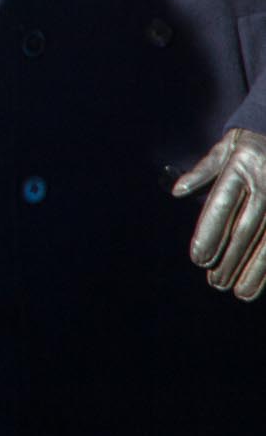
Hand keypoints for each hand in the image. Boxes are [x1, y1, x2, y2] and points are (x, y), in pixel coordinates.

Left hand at [172, 127, 265, 299]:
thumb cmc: (253, 144)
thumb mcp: (226, 148)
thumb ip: (203, 171)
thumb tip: (177, 191)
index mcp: (241, 167)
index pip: (221, 206)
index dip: (209, 235)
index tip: (198, 259)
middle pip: (244, 230)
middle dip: (229, 260)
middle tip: (214, 283)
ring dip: (254, 270)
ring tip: (239, 291)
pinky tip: (261, 283)